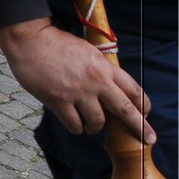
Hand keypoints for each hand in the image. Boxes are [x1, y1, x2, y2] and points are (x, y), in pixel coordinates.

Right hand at [0, 18, 155, 143]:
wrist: (29, 39)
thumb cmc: (56, 43)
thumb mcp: (87, 51)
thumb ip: (101, 70)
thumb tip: (110, 90)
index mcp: (104, 67)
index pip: (134, 90)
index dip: (143, 106)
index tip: (146, 115)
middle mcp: (95, 81)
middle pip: (126, 110)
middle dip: (139, 127)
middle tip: (148, 139)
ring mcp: (77, 92)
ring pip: (98, 122)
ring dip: (96, 127)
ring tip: (91, 127)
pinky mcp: (58, 100)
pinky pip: (74, 124)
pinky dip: (77, 128)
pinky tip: (75, 125)